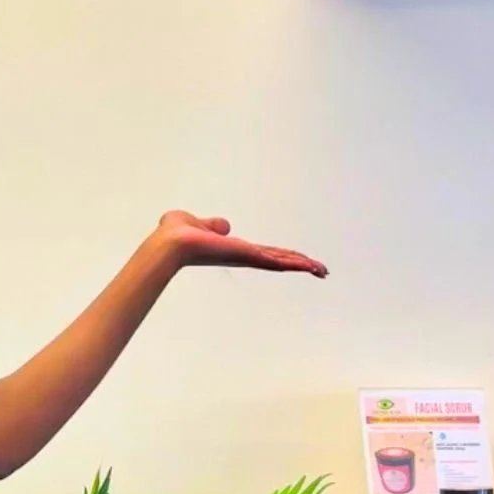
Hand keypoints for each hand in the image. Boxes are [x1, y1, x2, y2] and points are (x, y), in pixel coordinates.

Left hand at [154, 211, 327, 277]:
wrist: (170, 242)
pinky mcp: (247, 255)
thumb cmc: (175, 234)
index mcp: (233, 249)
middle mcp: (242, 256)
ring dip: (303, 265)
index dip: (281, 255)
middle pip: (278, 260)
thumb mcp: (197, 224)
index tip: (297, 259)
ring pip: (281, 262)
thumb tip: (223, 226)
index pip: (263, 253)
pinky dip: (295, 263)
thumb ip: (211, 225)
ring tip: (323, 270)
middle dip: (299, 264)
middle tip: (320, 270)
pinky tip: (310, 266)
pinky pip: (276, 261)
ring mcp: (246, 257)